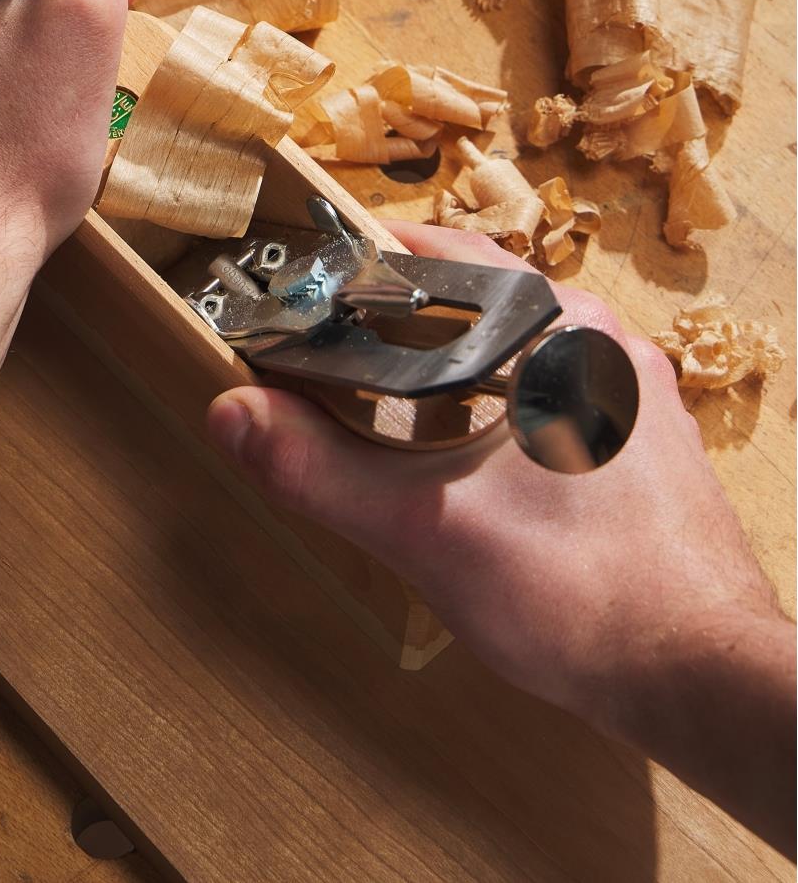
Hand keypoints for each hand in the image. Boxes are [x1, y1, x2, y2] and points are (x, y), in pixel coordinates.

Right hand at [207, 222, 786, 728]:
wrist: (701, 679)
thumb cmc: (585, 596)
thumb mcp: (424, 527)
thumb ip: (318, 468)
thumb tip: (234, 414)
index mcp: (562, 331)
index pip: (447, 255)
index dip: (368, 264)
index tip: (311, 284)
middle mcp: (603, 346)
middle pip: (475, 300)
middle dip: (398, 319)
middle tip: (330, 346)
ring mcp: (626, 395)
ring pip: (509, 352)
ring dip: (443, 367)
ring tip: (377, 402)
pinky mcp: (634, 444)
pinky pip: (540, 395)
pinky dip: (484, 407)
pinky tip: (452, 457)